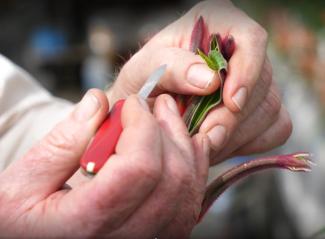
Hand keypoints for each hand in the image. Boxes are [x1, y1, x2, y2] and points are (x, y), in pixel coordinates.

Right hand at [0, 90, 208, 237]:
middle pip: (170, 178)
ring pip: (185, 190)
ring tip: (168, 117)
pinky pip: (188, 202)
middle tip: (155, 104)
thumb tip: (98, 103)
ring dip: (182, 145)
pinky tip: (185, 145)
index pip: (138, 169)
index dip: (141, 127)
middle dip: (165, 131)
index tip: (132, 105)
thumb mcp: (22, 182)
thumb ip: (63, 141)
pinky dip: (193, 167)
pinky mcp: (157, 235)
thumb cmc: (22, 222)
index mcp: (87, 225)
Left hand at [107, 0, 291, 164]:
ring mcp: (255, 80)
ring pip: (270, 109)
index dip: (246, 72)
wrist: (147, 110)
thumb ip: (171, 68)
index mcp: (215, 24)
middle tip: (204, 135)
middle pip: (262, 81)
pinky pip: (275, 128)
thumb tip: (211, 79)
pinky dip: (249, 141)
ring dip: (236, 134)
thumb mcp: (143, 71)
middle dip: (232, 116)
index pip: (251, 39)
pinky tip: (220, 141)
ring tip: (202, 141)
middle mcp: (240, 49)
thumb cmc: (143, 84)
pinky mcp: (262, 107)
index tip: (231, 103)